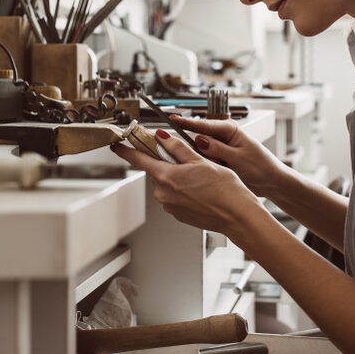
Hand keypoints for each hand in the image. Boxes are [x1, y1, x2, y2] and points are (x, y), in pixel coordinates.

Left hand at [111, 129, 262, 234]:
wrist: (237, 216)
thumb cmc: (225, 189)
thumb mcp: (201, 161)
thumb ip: (178, 148)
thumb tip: (161, 137)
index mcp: (167, 177)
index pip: (139, 160)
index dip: (127, 151)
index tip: (117, 146)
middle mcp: (164, 194)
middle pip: (158, 171)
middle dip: (170, 164)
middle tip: (191, 162)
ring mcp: (171, 206)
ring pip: (169, 184)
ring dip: (180, 178)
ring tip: (202, 179)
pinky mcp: (179, 215)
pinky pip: (177, 197)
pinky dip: (186, 191)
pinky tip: (202, 191)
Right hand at [168, 115, 285, 196]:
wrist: (271, 181)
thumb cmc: (261, 166)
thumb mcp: (239, 157)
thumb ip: (218, 149)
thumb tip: (200, 140)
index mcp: (230, 129)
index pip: (205, 124)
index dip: (188, 122)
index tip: (173, 119)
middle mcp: (223, 137)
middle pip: (199, 138)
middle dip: (195, 148)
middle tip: (199, 158)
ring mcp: (220, 149)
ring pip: (200, 152)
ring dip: (202, 160)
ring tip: (215, 167)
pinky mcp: (218, 160)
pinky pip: (205, 162)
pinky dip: (206, 167)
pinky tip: (211, 172)